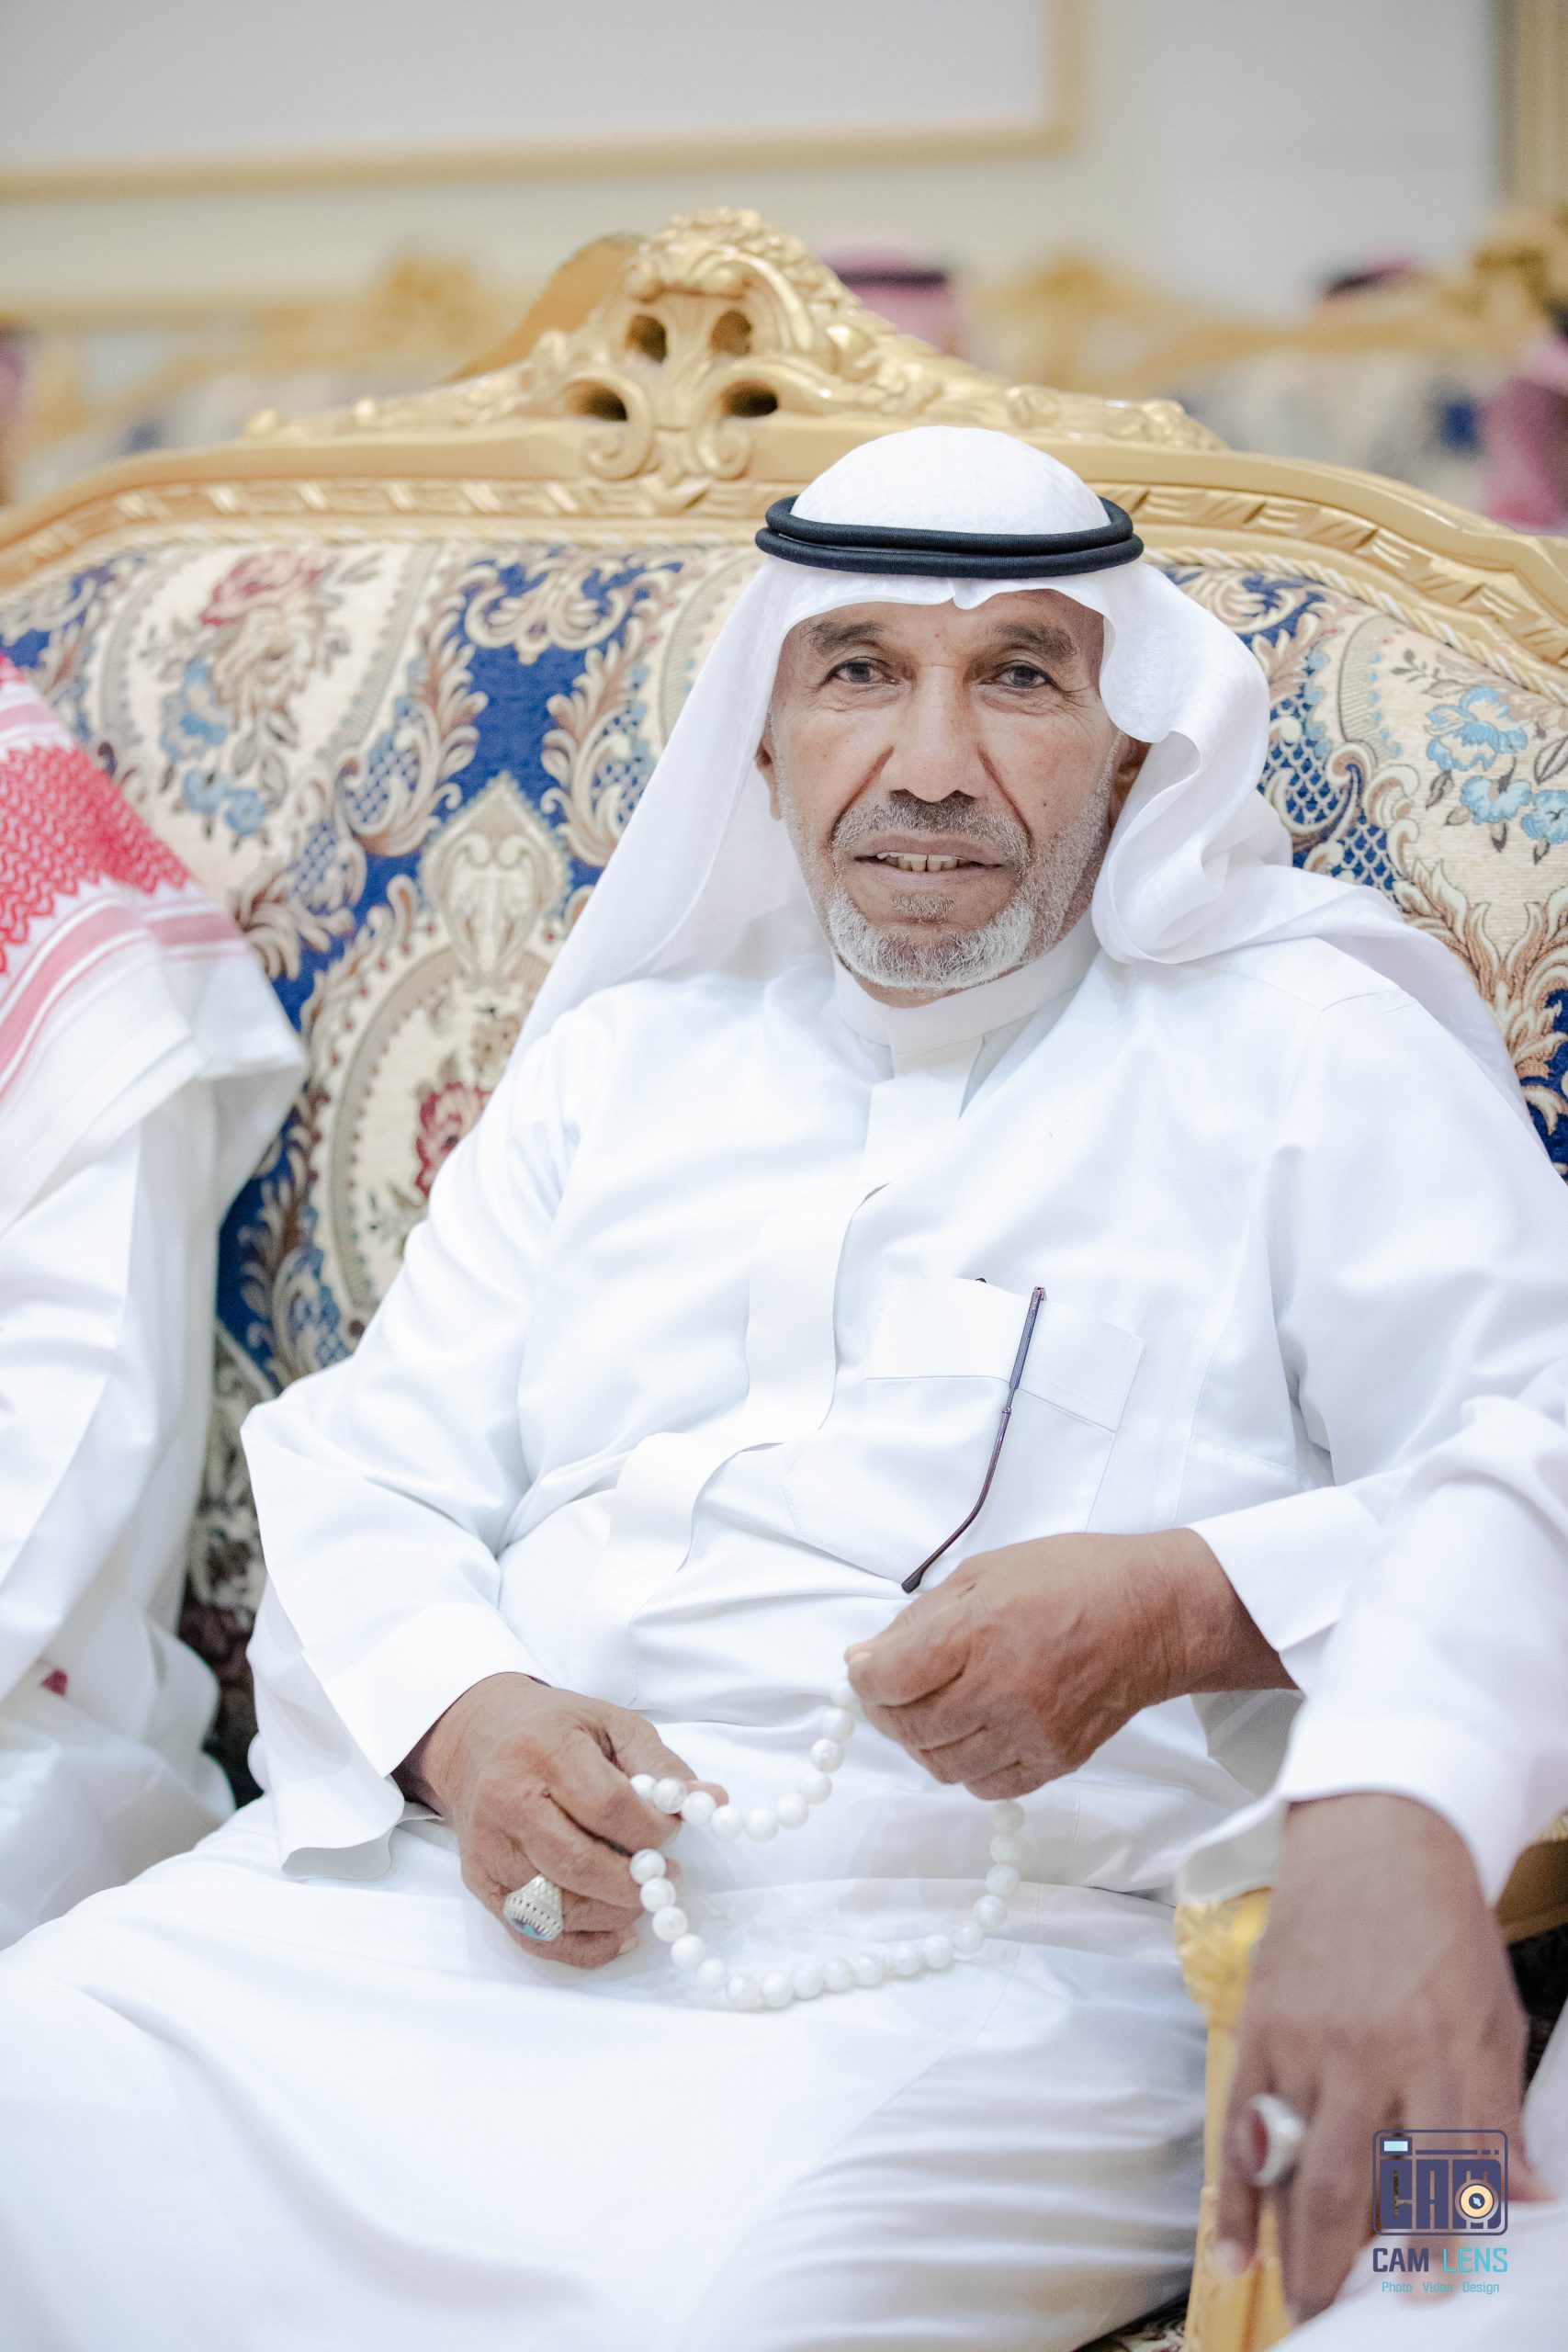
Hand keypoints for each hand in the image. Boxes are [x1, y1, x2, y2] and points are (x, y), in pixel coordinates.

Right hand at [397, 1673, 725, 1970]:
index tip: (672, 1833)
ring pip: (555, 1907)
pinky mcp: (480, 1884)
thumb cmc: (554, 1730)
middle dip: (633, 1884)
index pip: (607, 1807)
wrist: (476, 1740)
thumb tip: (712, 1800)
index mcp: (544, 1753)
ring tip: (641, 1899)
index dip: (651, 1830)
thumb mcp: (610, 1724)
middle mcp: (507, 1803)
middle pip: (578, 1864)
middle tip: (667, 1882)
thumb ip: (659, 1764)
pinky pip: (532, 1935)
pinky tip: (618, 1934)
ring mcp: (489, 1849)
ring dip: (612, 1915)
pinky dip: (581, 1947)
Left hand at [845, 1529, 1283, 1798]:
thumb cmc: (1068, 1579)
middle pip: (909, 1728)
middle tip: (893, 1691)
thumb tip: (864, 1661)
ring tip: (937, 1708)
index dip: (865, 1677)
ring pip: (942, 1766)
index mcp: (979, 1631)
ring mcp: (1032, 1732)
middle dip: (886, 1711)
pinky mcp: (1056, 1761)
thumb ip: (918, 1621)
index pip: (889, 1679)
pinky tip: (975, 1731)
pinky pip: (986, 1786)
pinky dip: (967, 1765)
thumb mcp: (982, 1573)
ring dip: (924, 1741)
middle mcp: (1003, 1689)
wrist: (1151, 1614)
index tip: (868, 1667)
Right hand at [1218, 1794, 1544, 2322]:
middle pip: (1357, 2185)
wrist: (1372, 1838)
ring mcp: (1308, 2043)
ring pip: (1297, 2169)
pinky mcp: (1262, 2028)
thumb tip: (1519, 2199)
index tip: (1436, 2297)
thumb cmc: (1443, 1928)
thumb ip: (1500, 2110)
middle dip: (1350, 2269)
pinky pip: (1242, 2128)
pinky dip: (1236, 2196)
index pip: (1447, 2169)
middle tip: (1344, 2322)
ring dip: (1297, 2250)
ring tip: (1302, 2309)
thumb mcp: (1496, 2013)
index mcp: (1446, 2050)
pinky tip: (1235, 2253)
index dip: (1443, 2243)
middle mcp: (1373, 2055)